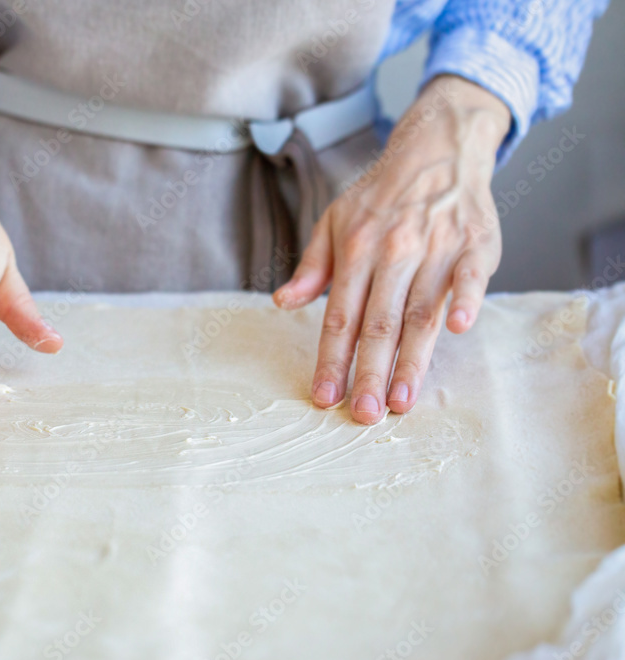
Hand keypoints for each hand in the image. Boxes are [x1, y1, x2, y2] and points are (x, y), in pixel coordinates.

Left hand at [273, 75, 510, 423]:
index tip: (324, 397)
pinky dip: (465, 298)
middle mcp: (393, 251)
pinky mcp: (474, 243)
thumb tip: (281, 302)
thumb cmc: (380, 195)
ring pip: (420, 313)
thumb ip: (312, 267)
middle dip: (369, 373)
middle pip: (378, 324)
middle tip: (363, 415)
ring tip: (402, 402)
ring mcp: (436, 248)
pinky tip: (459, 328)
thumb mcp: (334, 222)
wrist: (436, 147)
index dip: (332, 359)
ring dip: (412, 360)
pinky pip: (469, 275)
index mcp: (355, 250)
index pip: (340, 317)